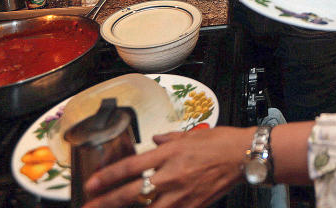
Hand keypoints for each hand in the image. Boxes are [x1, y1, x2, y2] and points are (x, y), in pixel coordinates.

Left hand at [82, 127, 250, 207]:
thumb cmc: (222, 143)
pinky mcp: (193, 207)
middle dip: (107, 201)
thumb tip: (155, 141)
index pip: (130, 167)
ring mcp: (181, 195)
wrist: (245, 157)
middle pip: (132, 193)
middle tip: (89, 206)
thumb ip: (170, 139)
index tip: (91, 184)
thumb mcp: (192, 134)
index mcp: (169, 154)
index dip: (107, 177)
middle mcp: (171, 175)